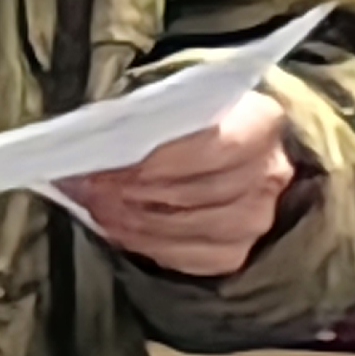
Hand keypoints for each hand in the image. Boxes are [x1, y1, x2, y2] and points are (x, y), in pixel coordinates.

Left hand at [67, 91, 301, 280]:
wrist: (231, 142)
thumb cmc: (195, 115)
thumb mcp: (181, 98)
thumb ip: (151, 114)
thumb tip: (98, 137)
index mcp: (261, 123)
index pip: (213, 148)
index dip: (158, 160)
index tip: (109, 162)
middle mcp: (268, 176)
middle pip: (195, 193)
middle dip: (131, 191)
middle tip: (86, 185)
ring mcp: (256, 221)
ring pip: (187, 229)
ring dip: (131, 220)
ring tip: (94, 205)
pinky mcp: (235, 253)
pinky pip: (185, 257)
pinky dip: (145, 243)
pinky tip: (116, 228)